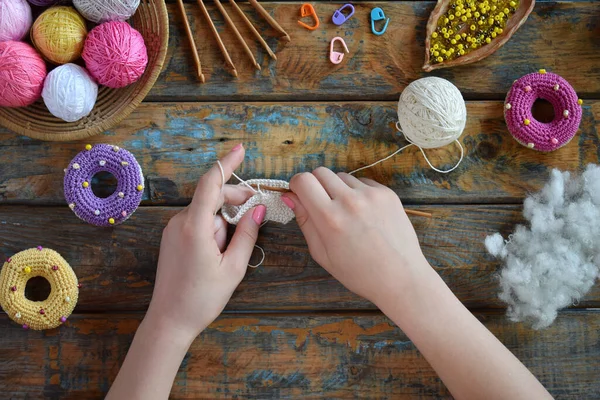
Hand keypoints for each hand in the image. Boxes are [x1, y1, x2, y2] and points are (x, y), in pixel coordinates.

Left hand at [146, 144, 265, 339]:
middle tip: (255, 209)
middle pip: (211, 196)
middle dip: (234, 200)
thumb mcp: (234, 267)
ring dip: (223, 221)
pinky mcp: (171, 237)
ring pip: (206, 211)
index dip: (226, 164)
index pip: (211, 183)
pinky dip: (212, 227)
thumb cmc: (202, 298)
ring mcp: (173, 229)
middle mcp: (179, 222)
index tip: (240, 149)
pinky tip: (218, 250)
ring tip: (228, 251)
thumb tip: (258, 207)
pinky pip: (196, 222)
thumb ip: (248, 234)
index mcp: (195, 227)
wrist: (169, 320)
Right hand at [282, 168, 428, 306]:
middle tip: (321, 204)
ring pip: (342, 176)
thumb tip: (289, 196)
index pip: (303, 181)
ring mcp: (371, 195)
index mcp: (330, 219)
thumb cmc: (358, 272)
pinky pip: (363, 182)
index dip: (297, 185)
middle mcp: (350, 201)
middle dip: (315, 184)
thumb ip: (305, 221)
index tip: (299, 194)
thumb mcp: (322, 254)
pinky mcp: (387, 193)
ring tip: (347, 213)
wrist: (400, 277)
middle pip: (321, 172)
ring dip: (338, 188)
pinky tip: (364, 214)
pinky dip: (358, 192)